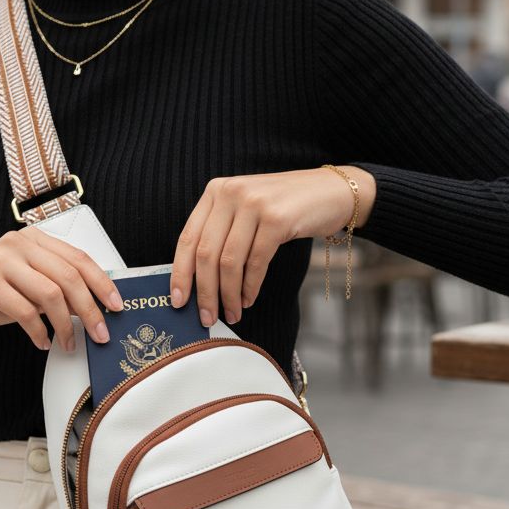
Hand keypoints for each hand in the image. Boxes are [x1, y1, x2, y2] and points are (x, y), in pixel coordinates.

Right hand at [0, 227, 124, 352]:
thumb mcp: (28, 287)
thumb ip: (56, 289)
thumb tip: (95, 307)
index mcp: (33, 239)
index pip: (78, 257)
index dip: (102, 282)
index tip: (117, 305)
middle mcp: (18, 243)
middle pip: (69, 276)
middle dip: (91, 309)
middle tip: (101, 333)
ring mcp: (1, 260)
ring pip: (50, 294)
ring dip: (67, 325)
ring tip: (70, 343)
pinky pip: (25, 311)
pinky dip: (39, 331)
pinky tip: (42, 342)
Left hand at [169, 166, 374, 326]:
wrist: (330, 192)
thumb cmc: (285, 208)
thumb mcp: (246, 210)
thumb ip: (222, 232)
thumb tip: (197, 280)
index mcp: (216, 191)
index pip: (188, 238)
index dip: (180, 273)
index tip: (178, 300)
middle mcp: (231, 193)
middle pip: (206, 254)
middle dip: (205, 292)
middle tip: (206, 317)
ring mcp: (254, 204)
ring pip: (229, 262)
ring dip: (228, 295)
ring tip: (231, 313)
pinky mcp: (278, 219)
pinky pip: (256, 262)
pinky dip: (250, 287)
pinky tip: (248, 299)